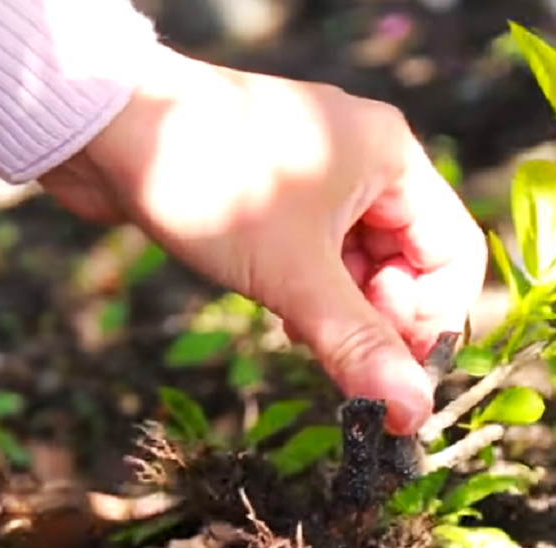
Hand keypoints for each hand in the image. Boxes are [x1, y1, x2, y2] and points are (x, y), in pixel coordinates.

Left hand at [40, 46, 485, 434]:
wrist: (100, 125)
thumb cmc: (209, 178)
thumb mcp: (293, 274)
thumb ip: (358, 345)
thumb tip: (411, 415)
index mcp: (393, 158)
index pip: (454, 254)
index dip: (437, 319)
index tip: (401, 371)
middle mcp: (367, 162)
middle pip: (411, 264)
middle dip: (384, 320)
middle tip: (350, 365)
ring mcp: (322, 177)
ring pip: (364, 266)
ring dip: (345, 313)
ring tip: (306, 338)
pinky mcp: (281, 194)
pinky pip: (324, 257)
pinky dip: (315, 295)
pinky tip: (286, 319)